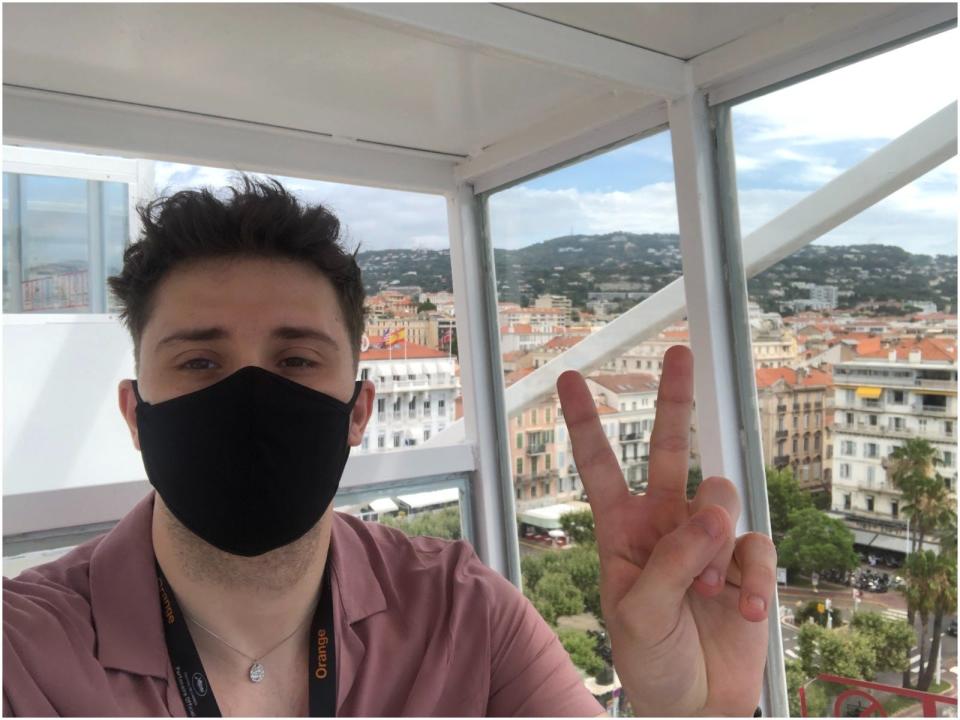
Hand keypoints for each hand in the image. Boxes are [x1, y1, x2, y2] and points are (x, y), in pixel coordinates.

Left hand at [556, 345, 776, 716]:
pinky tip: (741, 612)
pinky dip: (752, 580)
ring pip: (720, 495)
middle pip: (672, 448)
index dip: (587, 423)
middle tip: (676, 351)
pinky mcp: (746, 562)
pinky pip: (757, 546)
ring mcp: (708, 540)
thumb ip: (671, 562)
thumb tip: (715, 511)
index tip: (571, 379)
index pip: (600, 465)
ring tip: (708, 592)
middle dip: (674, 399)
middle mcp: (665, 523)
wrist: (697, 703)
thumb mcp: (637, 615)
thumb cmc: (651, 659)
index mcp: (622, 530)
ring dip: (716, 544)